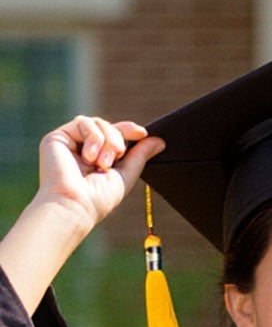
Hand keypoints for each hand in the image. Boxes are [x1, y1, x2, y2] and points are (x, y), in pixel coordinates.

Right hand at [33, 117, 159, 236]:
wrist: (75, 204)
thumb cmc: (99, 198)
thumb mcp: (126, 175)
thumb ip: (140, 156)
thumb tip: (159, 140)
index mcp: (98, 157)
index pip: (115, 135)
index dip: (129, 130)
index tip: (142, 133)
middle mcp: (83, 149)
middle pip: (108, 126)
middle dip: (118, 139)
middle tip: (116, 157)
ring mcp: (70, 142)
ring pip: (97, 122)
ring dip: (107, 140)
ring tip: (102, 163)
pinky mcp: (57, 137)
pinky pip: (83, 122)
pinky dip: (93, 137)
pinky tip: (89, 157)